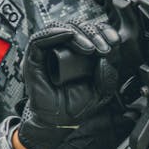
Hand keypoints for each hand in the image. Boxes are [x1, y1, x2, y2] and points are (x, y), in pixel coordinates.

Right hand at [17, 21, 120, 148]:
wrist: (59, 122)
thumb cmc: (77, 105)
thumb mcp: (103, 89)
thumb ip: (109, 72)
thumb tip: (108, 54)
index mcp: (81, 52)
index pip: (91, 30)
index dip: (103, 31)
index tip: (114, 41)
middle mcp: (64, 48)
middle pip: (77, 26)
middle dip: (94, 33)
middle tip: (104, 49)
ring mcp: (48, 51)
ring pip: (61, 28)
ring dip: (78, 33)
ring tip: (90, 48)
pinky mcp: (34, 57)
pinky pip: (40, 38)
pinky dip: (56, 32)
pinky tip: (70, 35)